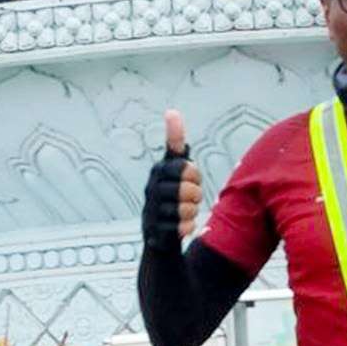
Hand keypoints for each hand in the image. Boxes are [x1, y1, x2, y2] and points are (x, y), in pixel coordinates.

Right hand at [141, 109, 203, 248]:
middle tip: (192, 196)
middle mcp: (152, 188)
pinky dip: (186, 227)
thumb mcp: (174, 169)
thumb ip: (176, 145)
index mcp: (158, 171)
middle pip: (189, 189)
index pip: (184, 166)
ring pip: (186, 209)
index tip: (191, 175)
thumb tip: (171, 112)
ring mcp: (151, 209)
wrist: (160, 233)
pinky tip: (182, 225)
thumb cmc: (172, 195)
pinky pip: (181, 227)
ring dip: (192, 211)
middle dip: (196, 194)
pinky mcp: (154, 230)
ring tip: (186, 210)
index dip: (193, 174)